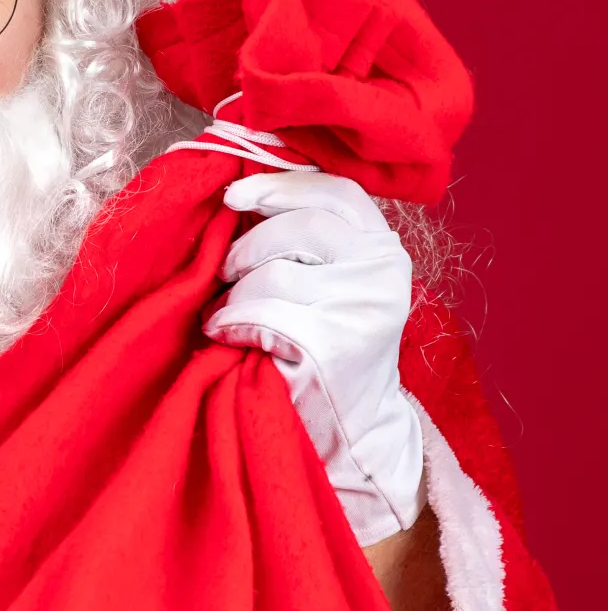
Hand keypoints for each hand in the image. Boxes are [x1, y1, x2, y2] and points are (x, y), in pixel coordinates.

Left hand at [203, 172, 424, 546]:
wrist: (348, 425)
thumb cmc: (320, 342)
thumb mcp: (326, 278)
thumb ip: (302, 235)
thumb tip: (239, 189)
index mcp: (382, 244)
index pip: (334, 190)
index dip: (279, 185)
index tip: (235, 196)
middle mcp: (384, 269)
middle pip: (297, 226)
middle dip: (246, 249)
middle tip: (226, 275)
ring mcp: (365, 306)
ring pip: (273, 272)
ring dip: (236, 295)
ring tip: (231, 316)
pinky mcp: (336, 344)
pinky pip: (262, 313)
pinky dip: (232, 322)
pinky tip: (228, 336)